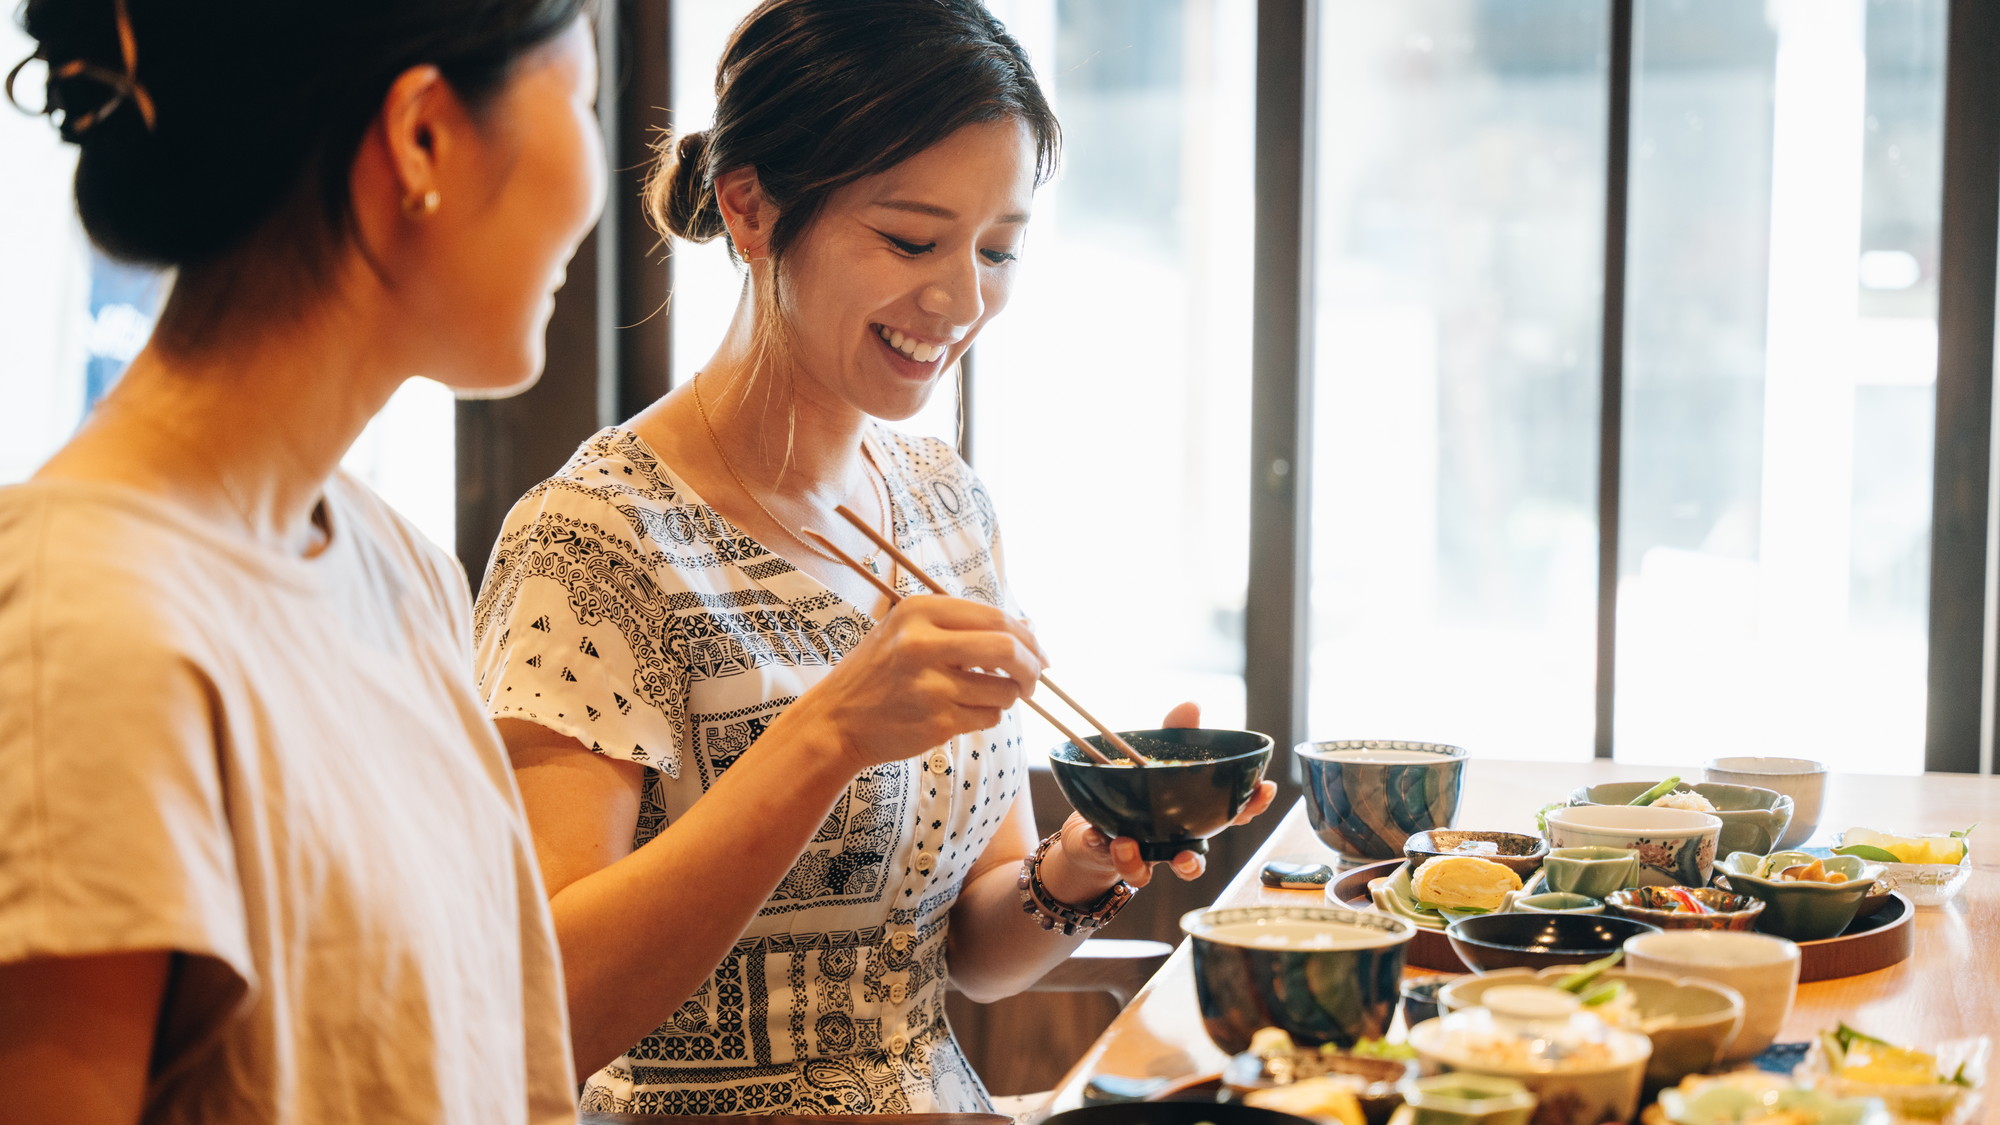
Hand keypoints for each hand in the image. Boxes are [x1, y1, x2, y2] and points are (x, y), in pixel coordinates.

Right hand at [778, 595, 1047, 773]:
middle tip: (1034, 680)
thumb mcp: (909, 632)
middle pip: (1007, 648)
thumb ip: (962, 626)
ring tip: (983, 696)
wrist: (835, 721)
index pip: (995, 616)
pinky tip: (962, 713)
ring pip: (1004, 690)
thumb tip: (1028, 629)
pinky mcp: (937, 722)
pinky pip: (989, 717)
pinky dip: (987, 716)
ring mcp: (930, 686)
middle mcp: (923, 644)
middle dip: (1032, 667)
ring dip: (1007, 696)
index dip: (1027, 636)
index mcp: (919, 611)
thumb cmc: (879, 674)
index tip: (1038, 652)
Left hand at [1040, 701, 1280, 895]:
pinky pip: (1106, 856)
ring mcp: (1144, 853)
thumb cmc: (1141, 785)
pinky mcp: (1111, 855)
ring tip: (1126, 844)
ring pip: (1148, 872)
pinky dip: (1103, 846)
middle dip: (1193, 862)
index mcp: (1194, 814)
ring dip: (1138, 862)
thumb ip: (1174, 732)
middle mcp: (1174, 840)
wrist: (1096, 822)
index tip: (1263, 788)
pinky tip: (1094, 833)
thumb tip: (1191, 706)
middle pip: (1195, 859)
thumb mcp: (1156, 752)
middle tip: (1185, 856)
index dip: (1253, 804)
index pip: (1232, 814)